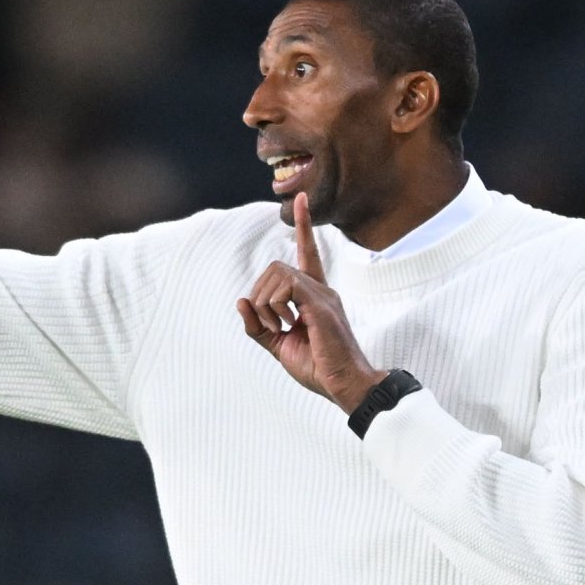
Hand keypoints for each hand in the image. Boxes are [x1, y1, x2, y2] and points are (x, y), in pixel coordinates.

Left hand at [238, 195, 389, 412]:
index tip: (300, 198)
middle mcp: (321, 290)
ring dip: (265, 304)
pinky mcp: (321, 305)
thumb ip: (258, 326)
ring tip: (281, 328)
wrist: (343, 385)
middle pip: (276, 267)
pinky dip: (274, 307)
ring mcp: (323, 295)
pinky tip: (286, 326)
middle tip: (271, 325)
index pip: (308, 252)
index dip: (303, 226)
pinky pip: (287, 287)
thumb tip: (241, 300)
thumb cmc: (318, 368)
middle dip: (260, 295)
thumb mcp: (278, 347)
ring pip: (278, 274)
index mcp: (314, 296)